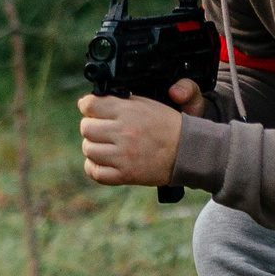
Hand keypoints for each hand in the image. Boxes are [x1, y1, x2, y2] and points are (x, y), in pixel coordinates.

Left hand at [77, 79, 199, 187]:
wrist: (188, 151)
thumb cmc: (168, 125)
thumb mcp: (147, 103)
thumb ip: (120, 101)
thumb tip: (93, 100)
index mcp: (128, 111)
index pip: (90, 105)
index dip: (88, 106)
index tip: (91, 109)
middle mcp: (123, 132)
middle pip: (86, 128)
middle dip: (91, 126)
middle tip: (101, 128)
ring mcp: (123, 155)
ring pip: (88, 149)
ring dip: (93, 147)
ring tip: (104, 145)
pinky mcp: (125, 175)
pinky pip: (95, 172)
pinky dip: (94, 167)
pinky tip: (102, 161)